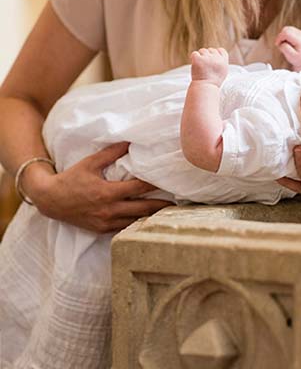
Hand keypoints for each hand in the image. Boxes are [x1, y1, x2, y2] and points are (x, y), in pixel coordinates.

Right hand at [25, 142, 172, 232]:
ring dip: (151, 217)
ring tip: (167, 212)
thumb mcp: (89, 163)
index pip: (138, 188)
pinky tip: (147, 221)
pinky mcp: (102, 230)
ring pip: (135, 222)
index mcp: (107, 192)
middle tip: (177, 202)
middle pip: (143, 209)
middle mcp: (108, 210)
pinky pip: (124, 228)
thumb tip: (129, 142)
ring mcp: (106, 222)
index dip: (154, 185)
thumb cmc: (71, 179)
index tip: (168, 181)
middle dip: (161, 205)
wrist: (50, 200)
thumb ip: (111, 153)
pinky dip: (136, 224)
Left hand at [190, 47, 228, 85]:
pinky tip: (196, 66)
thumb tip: (217, 52)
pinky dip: (194, 59)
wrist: (204, 88)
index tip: (212, 61)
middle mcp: (216, 58)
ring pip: (202, 50)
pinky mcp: (198, 59)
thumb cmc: (213, 82)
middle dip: (207, 56)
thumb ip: (221, 62)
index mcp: (224, 61)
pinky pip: (195, 54)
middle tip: (205, 67)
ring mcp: (207, 58)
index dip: (216, 53)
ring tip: (201, 67)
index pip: (221, 50)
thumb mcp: (222, 72)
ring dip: (200, 57)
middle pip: (211, 50)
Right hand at [275, 26, 300, 70]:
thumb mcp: (290, 56)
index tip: (278, 45)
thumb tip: (282, 42)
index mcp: (300, 40)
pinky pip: (289, 30)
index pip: (286, 33)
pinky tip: (287, 43)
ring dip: (283, 36)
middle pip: (286, 29)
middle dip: (280, 36)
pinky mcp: (299, 33)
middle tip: (281, 45)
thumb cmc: (298, 60)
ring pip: (287, 28)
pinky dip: (285, 36)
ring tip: (285, 44)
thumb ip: (285, 48)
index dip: (279, 38)